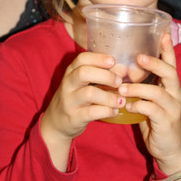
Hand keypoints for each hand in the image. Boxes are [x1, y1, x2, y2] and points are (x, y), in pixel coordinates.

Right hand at [40, 52, 122, 169]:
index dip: (98, 58)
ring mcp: (69, 101)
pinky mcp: (74, 117)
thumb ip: (98, 74)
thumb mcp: (81, 83)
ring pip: (89, 93)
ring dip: (109, 97)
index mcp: (71, 72)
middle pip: (84, 73)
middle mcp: (68, 84)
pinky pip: (91, 112)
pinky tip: (114, 111)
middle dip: (106, 76)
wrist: (56, 122)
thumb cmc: (76, 97)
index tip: (113, 61)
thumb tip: (124, 69)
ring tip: (121, 100)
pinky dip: (106, 111)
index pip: (82, 59)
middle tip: (119, 82)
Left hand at [119, 33, 180, 175]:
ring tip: (121, 89)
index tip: (162, 33)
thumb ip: (143, 86)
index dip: (168, 49)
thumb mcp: (150, 100)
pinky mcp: (167, 122)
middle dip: (154, 63)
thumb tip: (124, 70)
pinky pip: (153, 110)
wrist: (168, 149)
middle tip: (138, 58)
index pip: (171, 63)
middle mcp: (176, 93)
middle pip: (169, 72)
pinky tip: (128, 107)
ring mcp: (173, 108)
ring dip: (138, 88)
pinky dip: (139, 106)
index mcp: (171, 86)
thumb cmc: (156, 120)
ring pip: (158, 92)